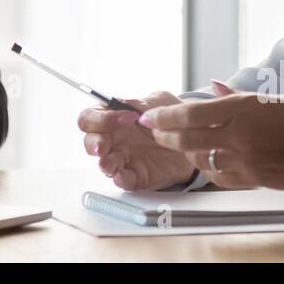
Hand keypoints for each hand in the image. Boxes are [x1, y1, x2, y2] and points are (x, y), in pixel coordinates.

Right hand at [78, 91, 196, 190]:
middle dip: (94, 144)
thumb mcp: (159, 102)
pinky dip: (121, 179)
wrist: (192, 139)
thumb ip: (142, 104)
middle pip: (90, 142)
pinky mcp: (136, 176)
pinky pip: (124, 180)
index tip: (124, 118)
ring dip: (104, 164)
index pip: (91, 117)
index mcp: (113, 117)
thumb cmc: (169, 118)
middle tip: (102, 146)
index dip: (100, 118)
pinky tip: (122, 176)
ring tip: (108, 164)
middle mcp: (114, 139)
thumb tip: (128, 103)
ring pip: (104, 163)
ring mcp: (123, 159)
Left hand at [139, 88, 283, 191]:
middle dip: (165, 135)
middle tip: (154, 130)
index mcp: (240, 109)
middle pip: (186, 139)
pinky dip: (208, 168)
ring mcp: (244, 159)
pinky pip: (219, 176)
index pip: (189, 114)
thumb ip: (234, 96)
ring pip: (200, 159)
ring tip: (177, 144)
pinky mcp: (252, 179)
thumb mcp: (267, 97)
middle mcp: (237, 135)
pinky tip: (205, 162)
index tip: (148, 116)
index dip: (163, 116)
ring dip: (185, 152)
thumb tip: (212, 87)